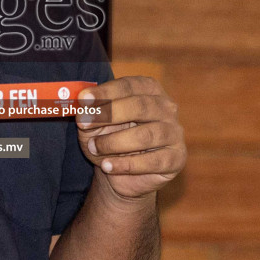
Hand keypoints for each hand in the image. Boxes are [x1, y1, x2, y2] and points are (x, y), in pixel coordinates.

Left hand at [74, 75, 184, 199]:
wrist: (121, 174)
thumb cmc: (109, 139)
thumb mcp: (94, 125)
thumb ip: (89, 115)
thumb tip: (82, 108)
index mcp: (149, 90)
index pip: (129, 86)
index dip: (105, 92)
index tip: (83, 100)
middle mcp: (167, 108)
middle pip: (140, 106)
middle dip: (109, 114)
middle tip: (85, 124)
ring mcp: (175, 133)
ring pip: (146, 135)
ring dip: (114, 142)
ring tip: (94, 148)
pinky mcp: (177, 158)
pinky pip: (153, 161)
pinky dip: (126, 165)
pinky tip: (107, 166)